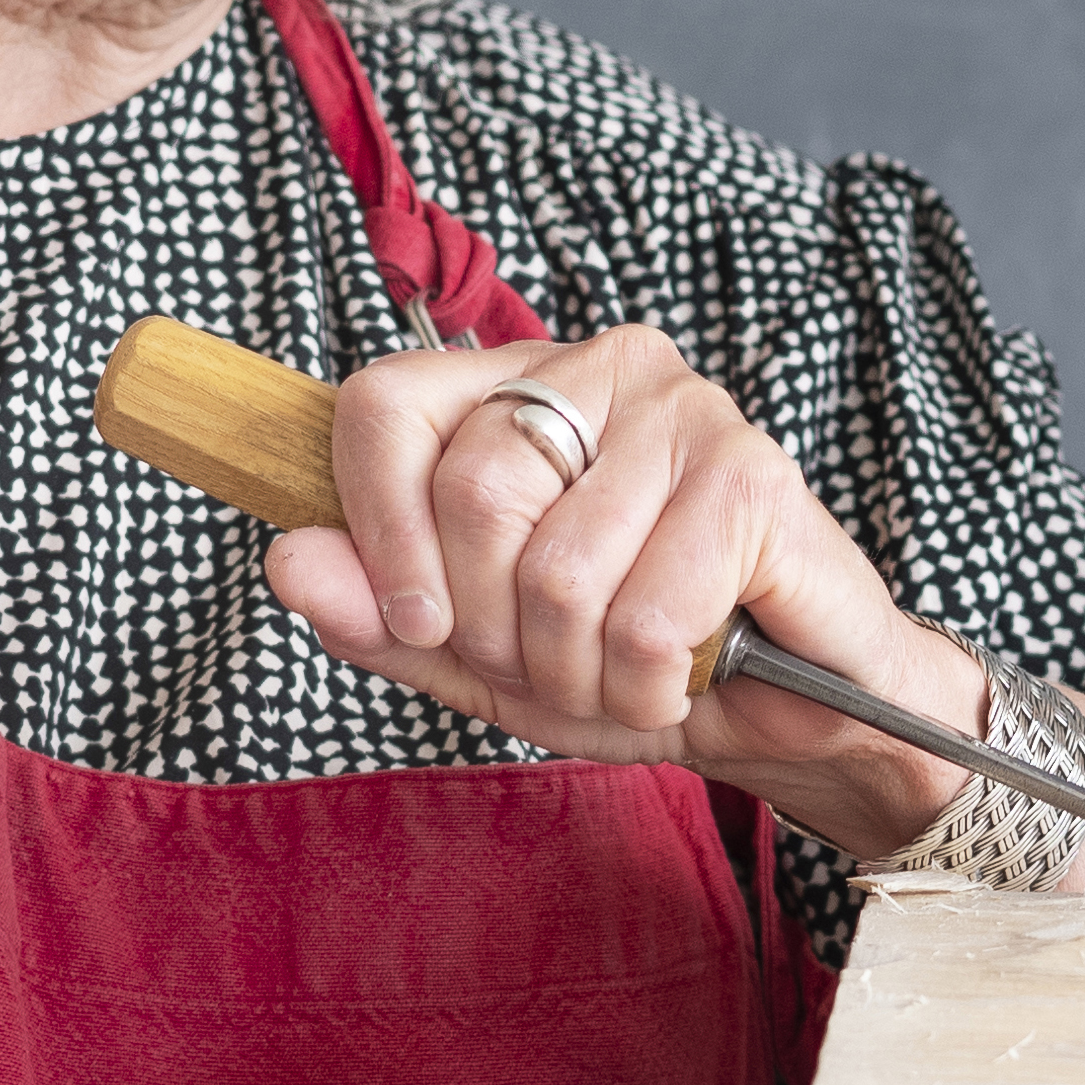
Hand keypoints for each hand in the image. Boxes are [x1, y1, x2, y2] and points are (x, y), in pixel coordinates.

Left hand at [262, 332, 978, 859]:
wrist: (797, 716)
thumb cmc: (639, 665)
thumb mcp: (481, 657)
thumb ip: (379, 613)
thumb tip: (286, 558)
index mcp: (521, 386)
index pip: (383, 405)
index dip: (378, 533)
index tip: (421, 622)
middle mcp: (601, 369)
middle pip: (472, 497)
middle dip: (499, 630)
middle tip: (560, 660)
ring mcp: (685, 412)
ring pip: (557, 574)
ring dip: (583, 673)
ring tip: (630, 672)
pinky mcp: (755, 477)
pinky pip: (644, 617)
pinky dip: (650, 686)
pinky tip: (686, 677)